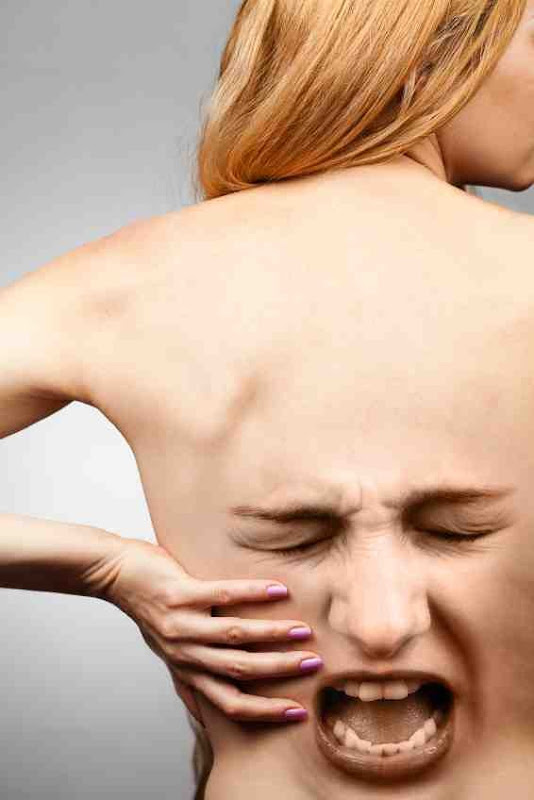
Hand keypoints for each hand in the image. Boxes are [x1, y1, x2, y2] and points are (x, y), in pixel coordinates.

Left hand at [89, 538, 320, 724]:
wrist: (114, 574)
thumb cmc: (145, 609)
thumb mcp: (165, 650)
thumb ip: (186, 677)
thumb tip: (201, 713)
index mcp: (186, 668)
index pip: (229, 702)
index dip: (264, 711)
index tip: (297, 712)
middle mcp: (184, 652)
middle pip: (238, 671)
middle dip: (279, 671)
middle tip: (314, 664)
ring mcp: (181, 623)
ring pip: (234, 635)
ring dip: (272, 635)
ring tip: (302, 630)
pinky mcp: (179, 593)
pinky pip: (221, 595)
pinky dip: (252, 593)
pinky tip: (277, 590)